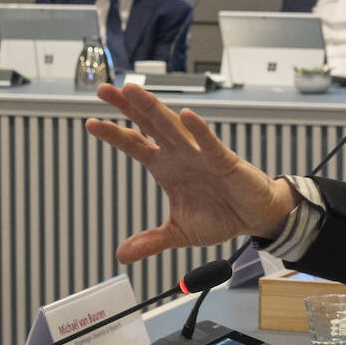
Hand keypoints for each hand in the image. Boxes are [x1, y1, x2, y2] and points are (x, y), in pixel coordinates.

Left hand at [85, 83, 298, 263]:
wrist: (254, 217)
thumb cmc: (220, 215)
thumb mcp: (179, 233)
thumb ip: (151, 241)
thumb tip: (122, 255)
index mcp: (165, 167)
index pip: (134, 144)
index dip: (113, 134)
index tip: (91, 123)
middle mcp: (179, 154)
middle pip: (148, 124)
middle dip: (127, 106)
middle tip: (104, 89)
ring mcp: (200, 154)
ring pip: (172, 126)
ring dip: (152, 108)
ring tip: (133, 91)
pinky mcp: (224, 161)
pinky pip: (209, 144)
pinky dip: (198, 130)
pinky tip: (186, 115)